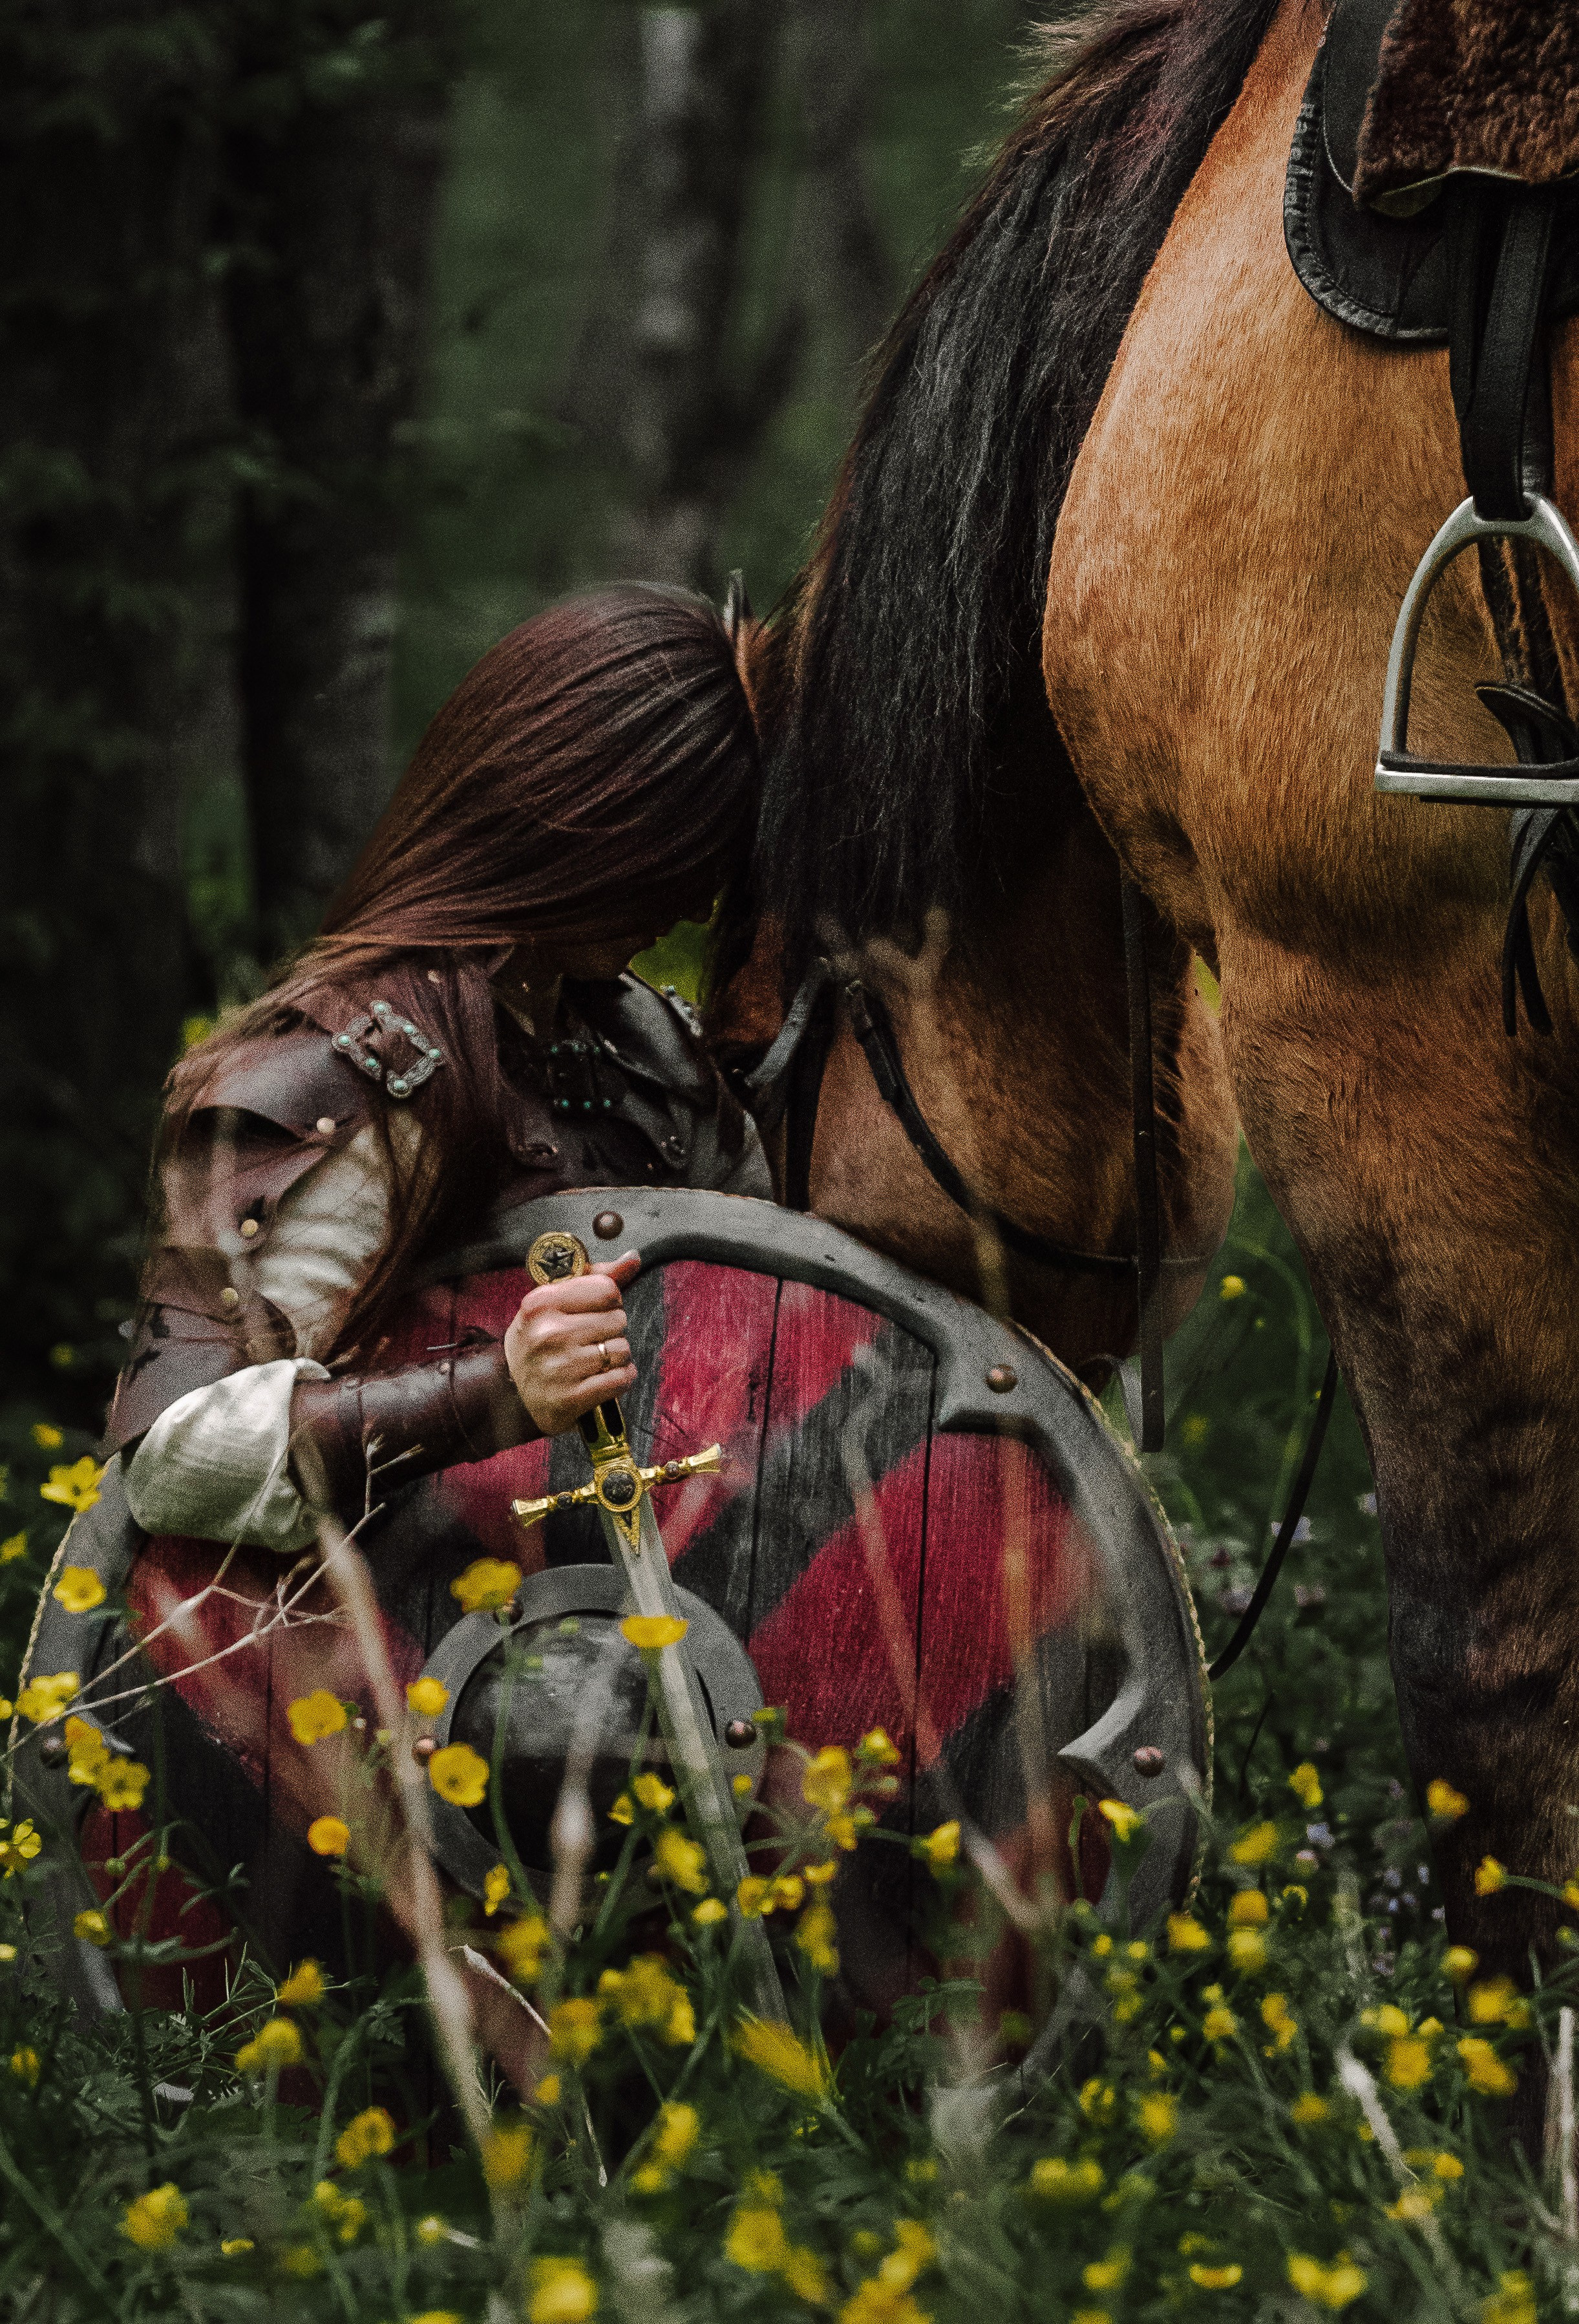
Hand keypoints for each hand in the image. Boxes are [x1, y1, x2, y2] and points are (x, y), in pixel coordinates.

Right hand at [503, 1252, 639, 1434]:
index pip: (606, 1289)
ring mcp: (559, 1367)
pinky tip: (600, 1378)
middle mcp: (548, 1333)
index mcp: (540, 1303)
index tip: (594, 1311)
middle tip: (588, 1341)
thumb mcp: (553, 1304)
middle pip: (618, 1319)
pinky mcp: (571, 1397)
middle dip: (611, 1331)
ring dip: (615, 1357)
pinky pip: (621, 1379)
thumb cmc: (538, 1343)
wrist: (511, 1396)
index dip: (608, 1301)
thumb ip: (595, 1278)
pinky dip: (619, 1379)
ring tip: (592, 1361)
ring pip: (622, 1350)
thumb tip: (633, 1258)